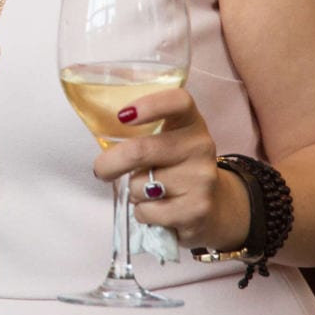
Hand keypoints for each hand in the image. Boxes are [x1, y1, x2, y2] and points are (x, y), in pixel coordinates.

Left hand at [89, 89, 247, 252]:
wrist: (214, 207)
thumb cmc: (175, 168)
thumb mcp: (167, 141)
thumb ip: (142, 132)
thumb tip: (100, 135)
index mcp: (190, 122)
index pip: (178, 102)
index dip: (150, 105)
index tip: (122, 115)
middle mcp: (200, 145)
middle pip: (141, 150)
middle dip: (111, 163)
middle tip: (101, 169)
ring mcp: (202, 178)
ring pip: (140, 185)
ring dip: (132, 192)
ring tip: (147, 191)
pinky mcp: (198, 209)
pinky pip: (148, 211)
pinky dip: (142, 213)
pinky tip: (157, 209)